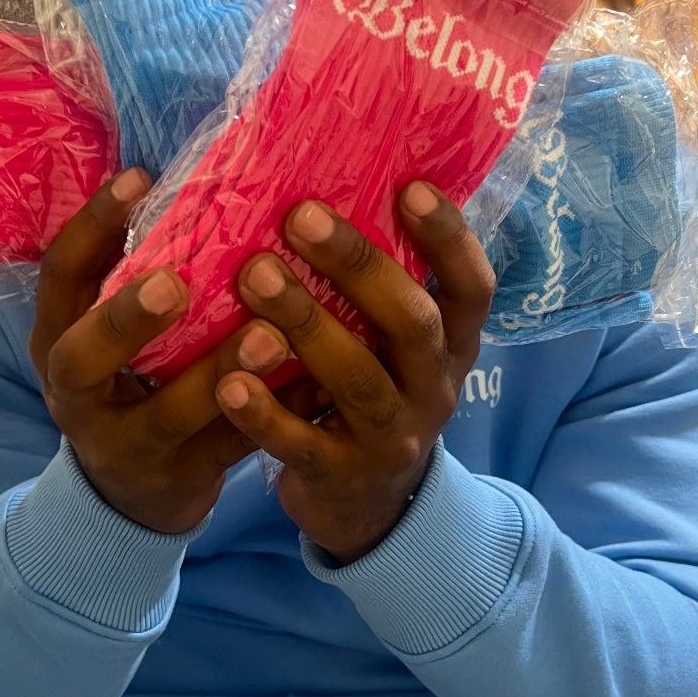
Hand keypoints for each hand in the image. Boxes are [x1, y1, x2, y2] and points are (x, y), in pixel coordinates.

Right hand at [31, 169, 300, 533]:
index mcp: (56, 340)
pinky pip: (232, 447)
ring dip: (221, 373)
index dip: (91, 228)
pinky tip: (320, 383)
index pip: (58, 278)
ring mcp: (126, 447)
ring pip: (170, 416)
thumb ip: (131, 274)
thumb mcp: (106, 334)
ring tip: (271, 333)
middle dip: (126, 320)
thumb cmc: (129, 380)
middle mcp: (76, 397)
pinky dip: (276, 413)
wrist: (130, 496)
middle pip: (82, 361)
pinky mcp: (182, 481)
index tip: (141, 177)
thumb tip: (188, 176)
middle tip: (175, 283)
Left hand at [215, 182, 496, 562]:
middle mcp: (432, 390)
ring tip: (253, 274)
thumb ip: (379, 291)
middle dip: (358, 266)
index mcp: (451, 349)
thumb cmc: (371, 396)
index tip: (410, 186)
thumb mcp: (394, 350)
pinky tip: (226, 381)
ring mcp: (390, 437)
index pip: (472, 288)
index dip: (448, 239)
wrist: (369, 511)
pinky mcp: (341, 478)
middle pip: (411, 324)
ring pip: (356, 379)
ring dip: (305, 324)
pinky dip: (264, 414)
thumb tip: (339, 186)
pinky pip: (302, 444)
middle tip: (298, 216)